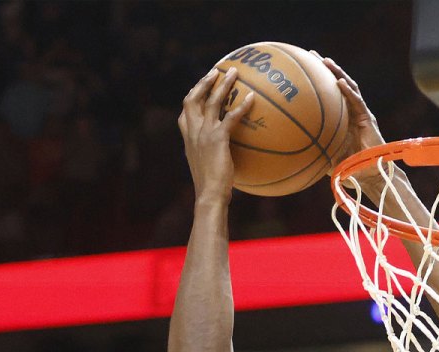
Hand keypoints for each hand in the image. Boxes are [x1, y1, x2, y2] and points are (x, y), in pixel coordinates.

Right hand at [177, 68, 254, 201]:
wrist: (209, 194)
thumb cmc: (211, 185)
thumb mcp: (207, 164)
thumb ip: (211, 152)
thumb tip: (225, 150)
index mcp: (188, 137)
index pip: (186, 111)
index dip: (193, 95)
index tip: (202, 86)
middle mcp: (192, 132)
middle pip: (193, 98)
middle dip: (204, 82)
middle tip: (216, 71)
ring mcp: (204, 134)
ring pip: (212, 101)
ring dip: (223, 84)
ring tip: (234, 72)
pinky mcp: (217, 139)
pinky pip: (231, 117)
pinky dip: (241, 106)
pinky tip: (252, 98)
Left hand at [315, 53, 391, 187]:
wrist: (369, 176)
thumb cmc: (349, 168)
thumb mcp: (325, 156)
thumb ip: (312, 149)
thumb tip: (290, 150)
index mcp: (341, 117)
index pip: (328, 94)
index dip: (317, 80)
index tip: (302, 67)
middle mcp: (350, 111)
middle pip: (338, 84)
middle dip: (326, 68)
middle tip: (310, 54)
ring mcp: (360, 113)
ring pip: (349, 87)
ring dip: (337, 73)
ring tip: (325, 61)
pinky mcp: (368, 119)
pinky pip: (357, 102)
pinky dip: (349, 91)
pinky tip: (339, 82)